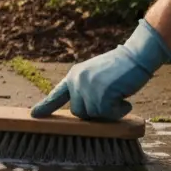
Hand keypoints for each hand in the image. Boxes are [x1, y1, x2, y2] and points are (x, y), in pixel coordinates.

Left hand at [31, 19, 170, 120]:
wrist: (136, 56)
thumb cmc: (120, 69)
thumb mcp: (95, 76)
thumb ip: (85, 90)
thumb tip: (82, 113)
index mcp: (74, 76)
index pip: (57, 94)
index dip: (46, 106)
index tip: (34, 115)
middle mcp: (77, 81)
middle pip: (79, 112)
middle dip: (94, 112)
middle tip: (110, 100)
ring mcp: (88, 87)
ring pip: (94, 115)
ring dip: (110, 111)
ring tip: (118, 96)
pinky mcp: (102, 93)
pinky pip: (109, 114)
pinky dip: (120, 111)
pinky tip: (125, 98)